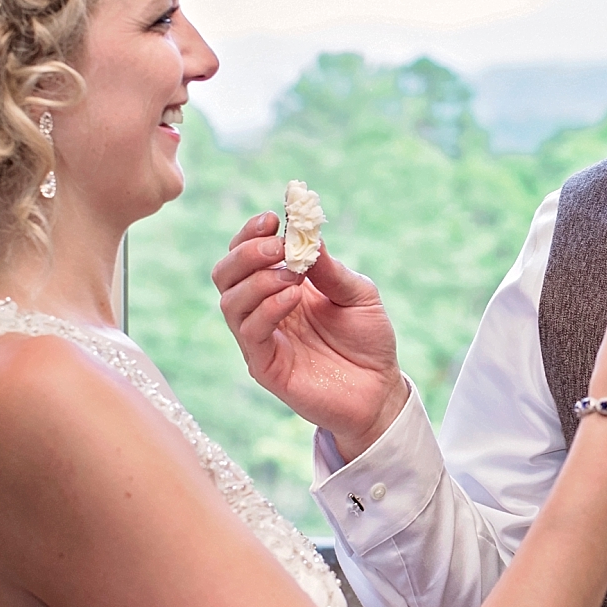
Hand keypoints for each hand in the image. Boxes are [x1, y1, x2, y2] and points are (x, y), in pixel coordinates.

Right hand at [214, 212, 407, 460]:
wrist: (380, 389)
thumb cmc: (368, 339)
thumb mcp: (358, 293)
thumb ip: (329, 267)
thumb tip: (306, 233)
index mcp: (281, 286)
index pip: (245, 254)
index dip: (251, 233)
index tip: (273, 218)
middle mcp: (264, 310)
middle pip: (225, 274)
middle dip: (246, 253)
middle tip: (278, 247)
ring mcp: (262, 339)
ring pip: (230, 302)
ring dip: (258, 280)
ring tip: (293, 277)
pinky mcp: (265, 366)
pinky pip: (249, 333)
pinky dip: (266, 308)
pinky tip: (293, 298)